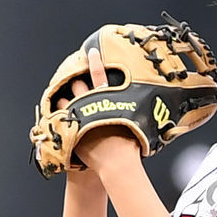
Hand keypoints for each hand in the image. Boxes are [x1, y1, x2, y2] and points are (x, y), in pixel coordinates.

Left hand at [59, 48, 140, 173]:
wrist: (117, 165)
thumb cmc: (131, 148)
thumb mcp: (139, 125)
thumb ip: (140, 114)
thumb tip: (158, 106)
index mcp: (108, 102)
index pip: (99, 75)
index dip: (95, 62)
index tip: (91, 52)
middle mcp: (92, 106)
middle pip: (80, 86)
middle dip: (77, 78)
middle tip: (74, 71)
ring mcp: (81, 119)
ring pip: (68, 101)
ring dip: (65, 96)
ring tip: (62, 93)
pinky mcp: (74, 132)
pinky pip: (62, 118)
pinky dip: (60, 113)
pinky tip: (58, 112)